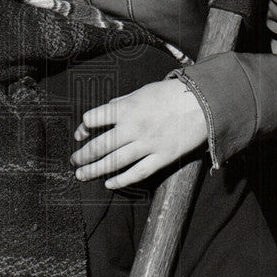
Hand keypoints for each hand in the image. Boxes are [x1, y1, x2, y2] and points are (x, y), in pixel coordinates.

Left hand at [71, 78, 207, 187]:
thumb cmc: (170, 94)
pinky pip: (137, 173)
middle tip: (73, 161)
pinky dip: (121, 180)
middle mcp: (133, 128)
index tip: (80, 133)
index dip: (84, 127)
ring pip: (114, 162)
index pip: (93, 119)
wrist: (202, 103)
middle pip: (100, 145)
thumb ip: (120, 104)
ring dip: (94, 170)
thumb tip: (103, 112)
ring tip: (81, 175)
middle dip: (83, 155)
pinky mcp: (162, 157)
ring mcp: (147, 145)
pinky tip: (109, 184)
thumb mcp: (140, 92)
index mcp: (126, 109)